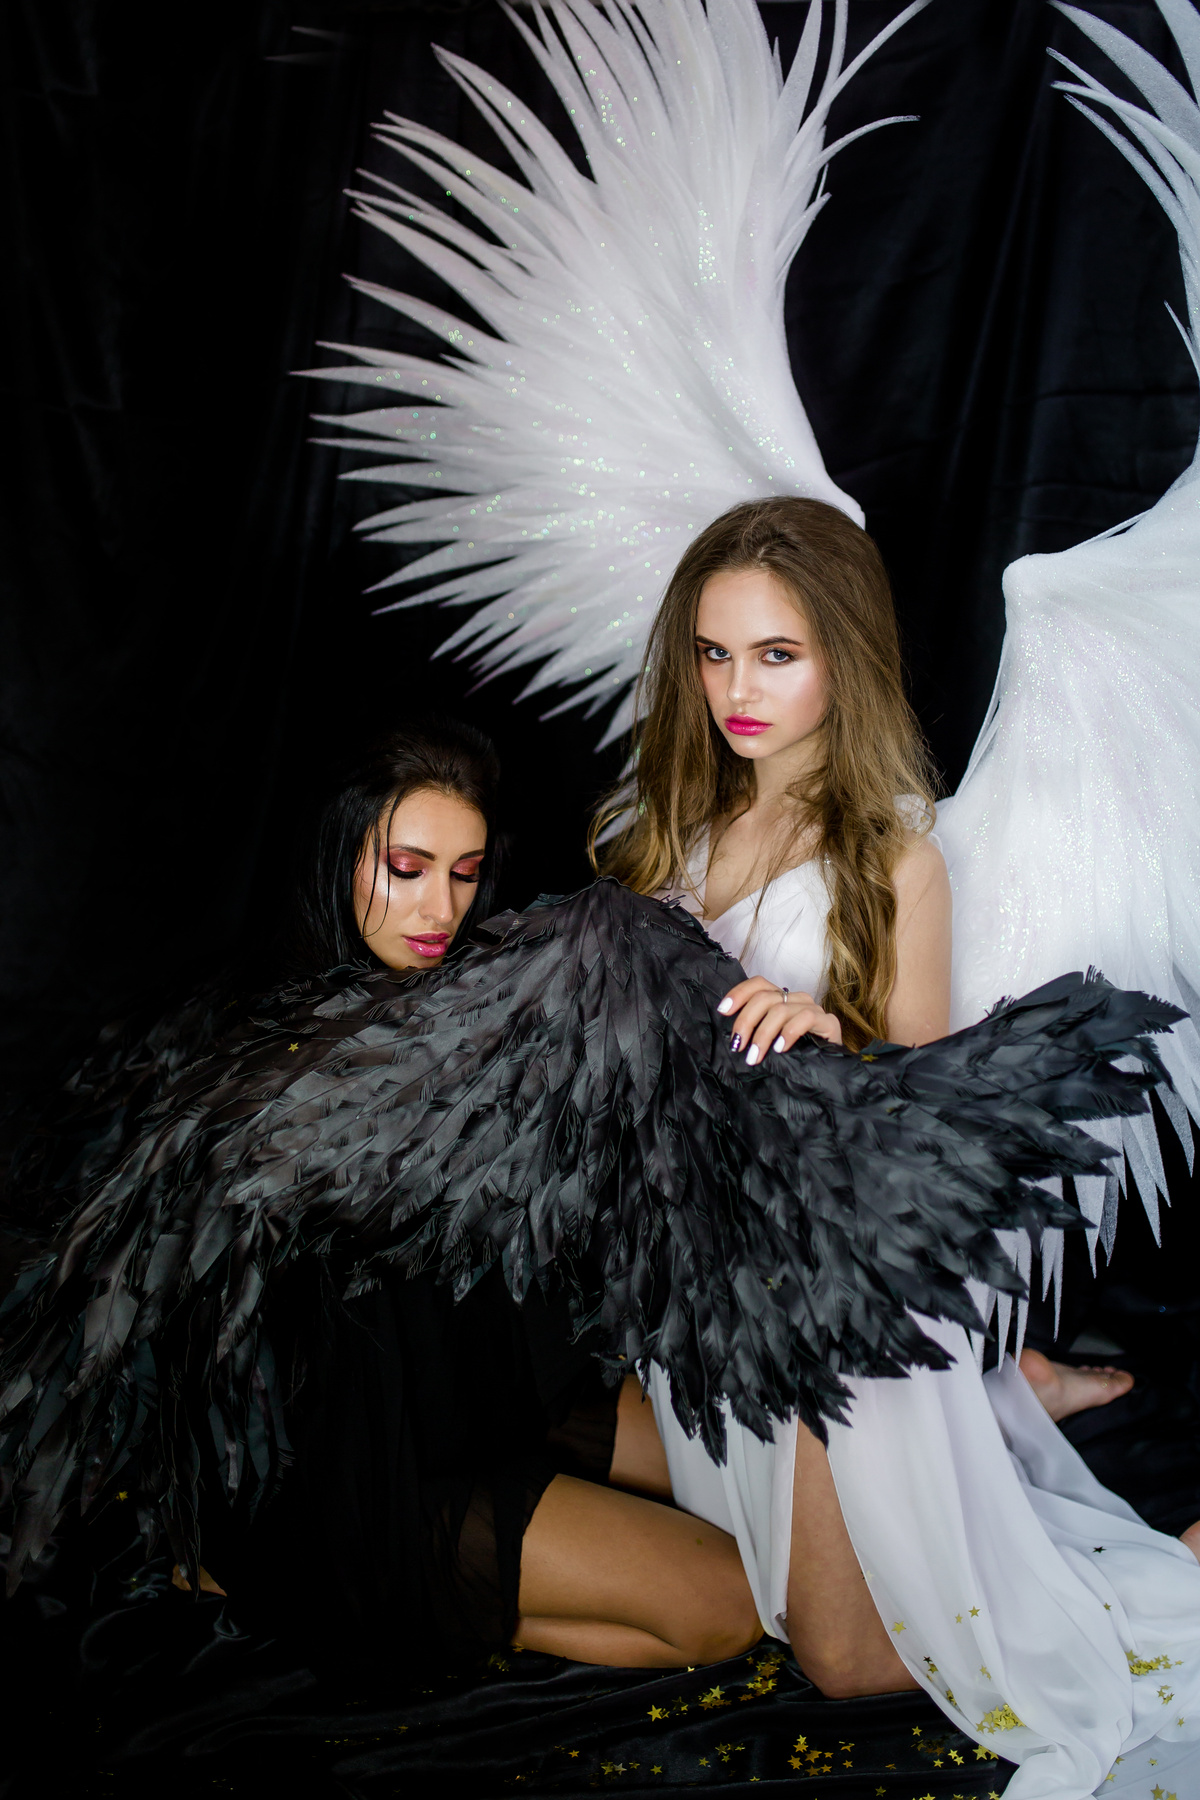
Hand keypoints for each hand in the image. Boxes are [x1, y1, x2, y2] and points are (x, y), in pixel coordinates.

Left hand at [716, 975, 842, 1062]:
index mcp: (781, 999)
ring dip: (763, 1034)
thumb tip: (732, 1035)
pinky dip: (788, 1033)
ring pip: (780, 1010)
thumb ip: (754, 1031)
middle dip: (746, 1021)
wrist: (829, 1071)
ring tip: (755, 1056)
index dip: (739, 993)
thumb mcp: (770, 1041)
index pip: (758, 984)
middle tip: (738, 1045)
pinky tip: (780, 1048)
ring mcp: (813, 1008)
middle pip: (765, 998)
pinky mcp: (828, 1022)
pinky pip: (805, 1018)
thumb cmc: (795, 1056)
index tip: (723, 1011)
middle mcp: (796, 998)